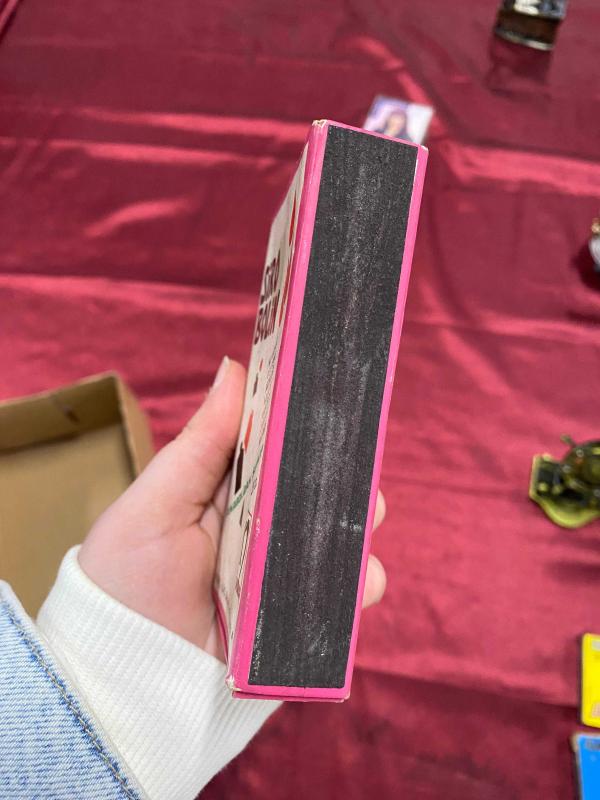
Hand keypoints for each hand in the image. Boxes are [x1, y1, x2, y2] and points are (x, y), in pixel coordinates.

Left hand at [78, 357, 387, 660]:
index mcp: (225, 491)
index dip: (306, 424)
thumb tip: (234, 368)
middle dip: (344, 477)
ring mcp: (279, 575)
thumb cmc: (127, 581)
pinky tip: (361, 579)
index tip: (337, 398)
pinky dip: (357, 587)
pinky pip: (338, 599)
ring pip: (335, 542)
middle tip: (360, 466)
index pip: (276, 447)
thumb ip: (201, 443)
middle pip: (315, 493)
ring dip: (358, 529)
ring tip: (367, 519)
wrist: (125, 679)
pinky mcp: (295, 619)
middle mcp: (259, 528)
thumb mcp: (156, 503)